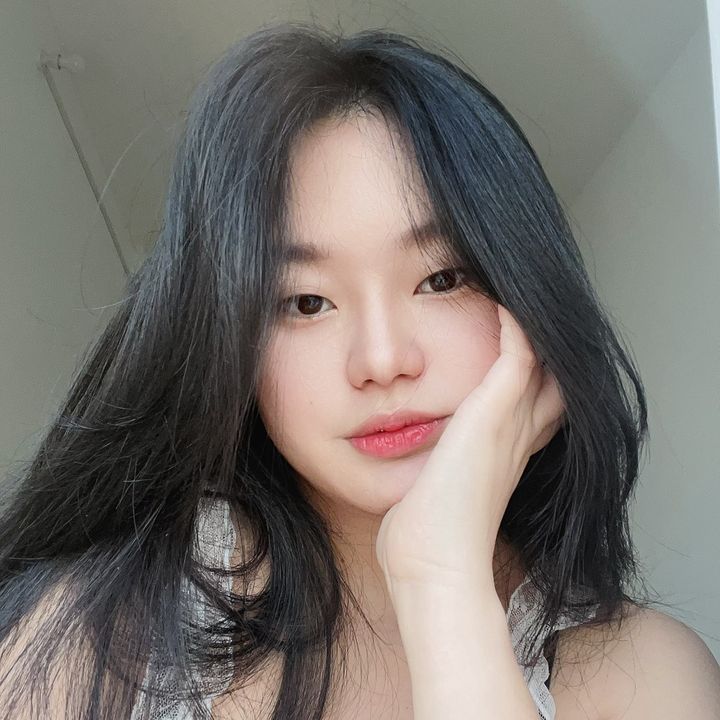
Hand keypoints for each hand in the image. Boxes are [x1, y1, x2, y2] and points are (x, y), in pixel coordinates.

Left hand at [375, 304, 565, 590]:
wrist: (431, 565)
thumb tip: (402, 473)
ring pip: (542, 362)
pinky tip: (499, 302)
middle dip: (544, 350)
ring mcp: (509, 425)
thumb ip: (431, 480)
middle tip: (526, 317)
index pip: (534, 408)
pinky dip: (514, 327)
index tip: (520, 355)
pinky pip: (518, 355)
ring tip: (513, 297)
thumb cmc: (425, 541)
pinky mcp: (493, 414)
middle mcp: (516, 439)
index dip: (534, 381)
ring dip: (530, 330)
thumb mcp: (434, 500)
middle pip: (549, 380)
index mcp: (504, 459)